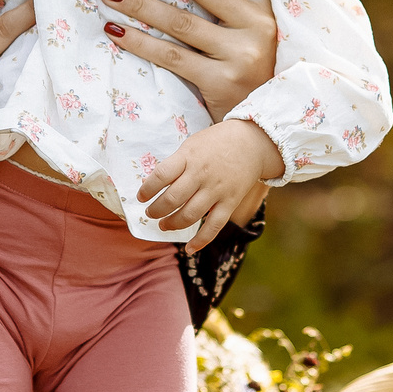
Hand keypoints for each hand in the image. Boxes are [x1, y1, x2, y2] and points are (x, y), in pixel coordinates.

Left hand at [96, 0, 277, 119]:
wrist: (257, 128)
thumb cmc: (244, 72)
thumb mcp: (250, 34)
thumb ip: (230, 2)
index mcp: (264, 9)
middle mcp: (257, 27)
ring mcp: (241, 55)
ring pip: (180, 21)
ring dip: (140, 3)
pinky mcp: (221, 80)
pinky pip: (171, 56)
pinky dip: (139, 41)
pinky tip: (115, 31)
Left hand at [139, 119, 281, 246]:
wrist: (252, 142)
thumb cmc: (216, 143)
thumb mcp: (192, 145)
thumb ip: (175, 164)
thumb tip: (152, 185)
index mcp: (189, 157)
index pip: (161, 175)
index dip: (147, 189)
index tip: (141, 196)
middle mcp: (202, 174)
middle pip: (172, 199)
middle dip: (156, 210)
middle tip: (150, 213)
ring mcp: (217, 190)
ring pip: (189, 216)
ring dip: (172, 224)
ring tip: (163, 224)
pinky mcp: (230, 202)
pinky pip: (214, 226)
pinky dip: (200, 240)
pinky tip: (189, 248)